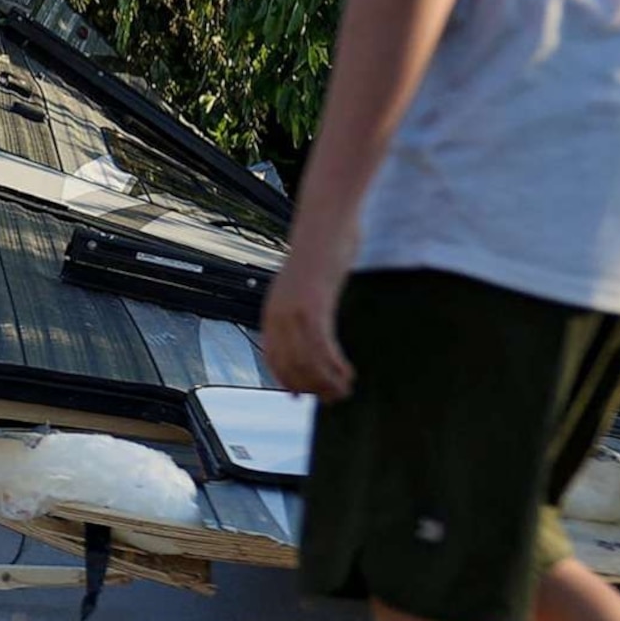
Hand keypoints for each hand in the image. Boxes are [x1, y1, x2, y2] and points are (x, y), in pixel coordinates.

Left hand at [260, 242, 353, 400]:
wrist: (325, 223)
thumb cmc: (321, 251)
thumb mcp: (307, 286)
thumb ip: (306, 308)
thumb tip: (314, 330)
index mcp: (272, 311)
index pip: (273, 357)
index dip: (286, 380)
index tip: (301, 396)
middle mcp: (278, 314)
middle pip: (290, 364)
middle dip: (311, 386)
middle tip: (333, 398)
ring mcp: (294, 310)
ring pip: (306, 360)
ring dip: (326, 382)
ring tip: (343, 392)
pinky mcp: (313, 305)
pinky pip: (322, 346)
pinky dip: (334, 366)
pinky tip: (347, 374)